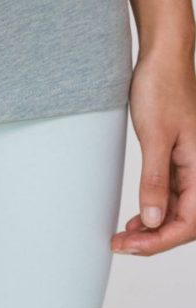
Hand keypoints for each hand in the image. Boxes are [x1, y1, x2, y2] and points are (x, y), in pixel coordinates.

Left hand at [112, 49, 195, 255]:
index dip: (161, 240)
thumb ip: (155, 180)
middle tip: (120, 246)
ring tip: (124, 237)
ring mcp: (191, 165)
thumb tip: (153, 219)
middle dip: (154, 239)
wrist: (162, 59)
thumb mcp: (154, 137)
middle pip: (185, 221)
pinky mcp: (179, 158)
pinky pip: (172, 194)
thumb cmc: (162, 90)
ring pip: (178, 209)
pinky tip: (137, 218)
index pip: (189, 221)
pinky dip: (154, 209)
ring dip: (153, 227)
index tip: (130, 247)